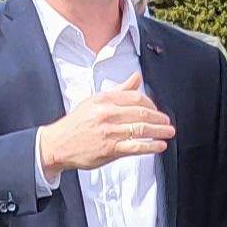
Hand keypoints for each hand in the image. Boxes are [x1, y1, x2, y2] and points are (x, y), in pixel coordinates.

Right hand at [37, 78, 176, 175]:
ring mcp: (109, 132)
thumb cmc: (77, 123)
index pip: (136, 97)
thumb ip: (119, 90)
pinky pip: (136, 146)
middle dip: (159, 118)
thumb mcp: (95, 101)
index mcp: (104, 99)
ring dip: (159, 131)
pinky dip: (151, 146)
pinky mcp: (110, 149)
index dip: (151, 104)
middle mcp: (107, 114)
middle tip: (167, 122)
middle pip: (142, 113)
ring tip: (168, 132)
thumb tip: (136, 77)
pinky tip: (160, 145)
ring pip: (141, 129)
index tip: (156, 111)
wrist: (58, 144)